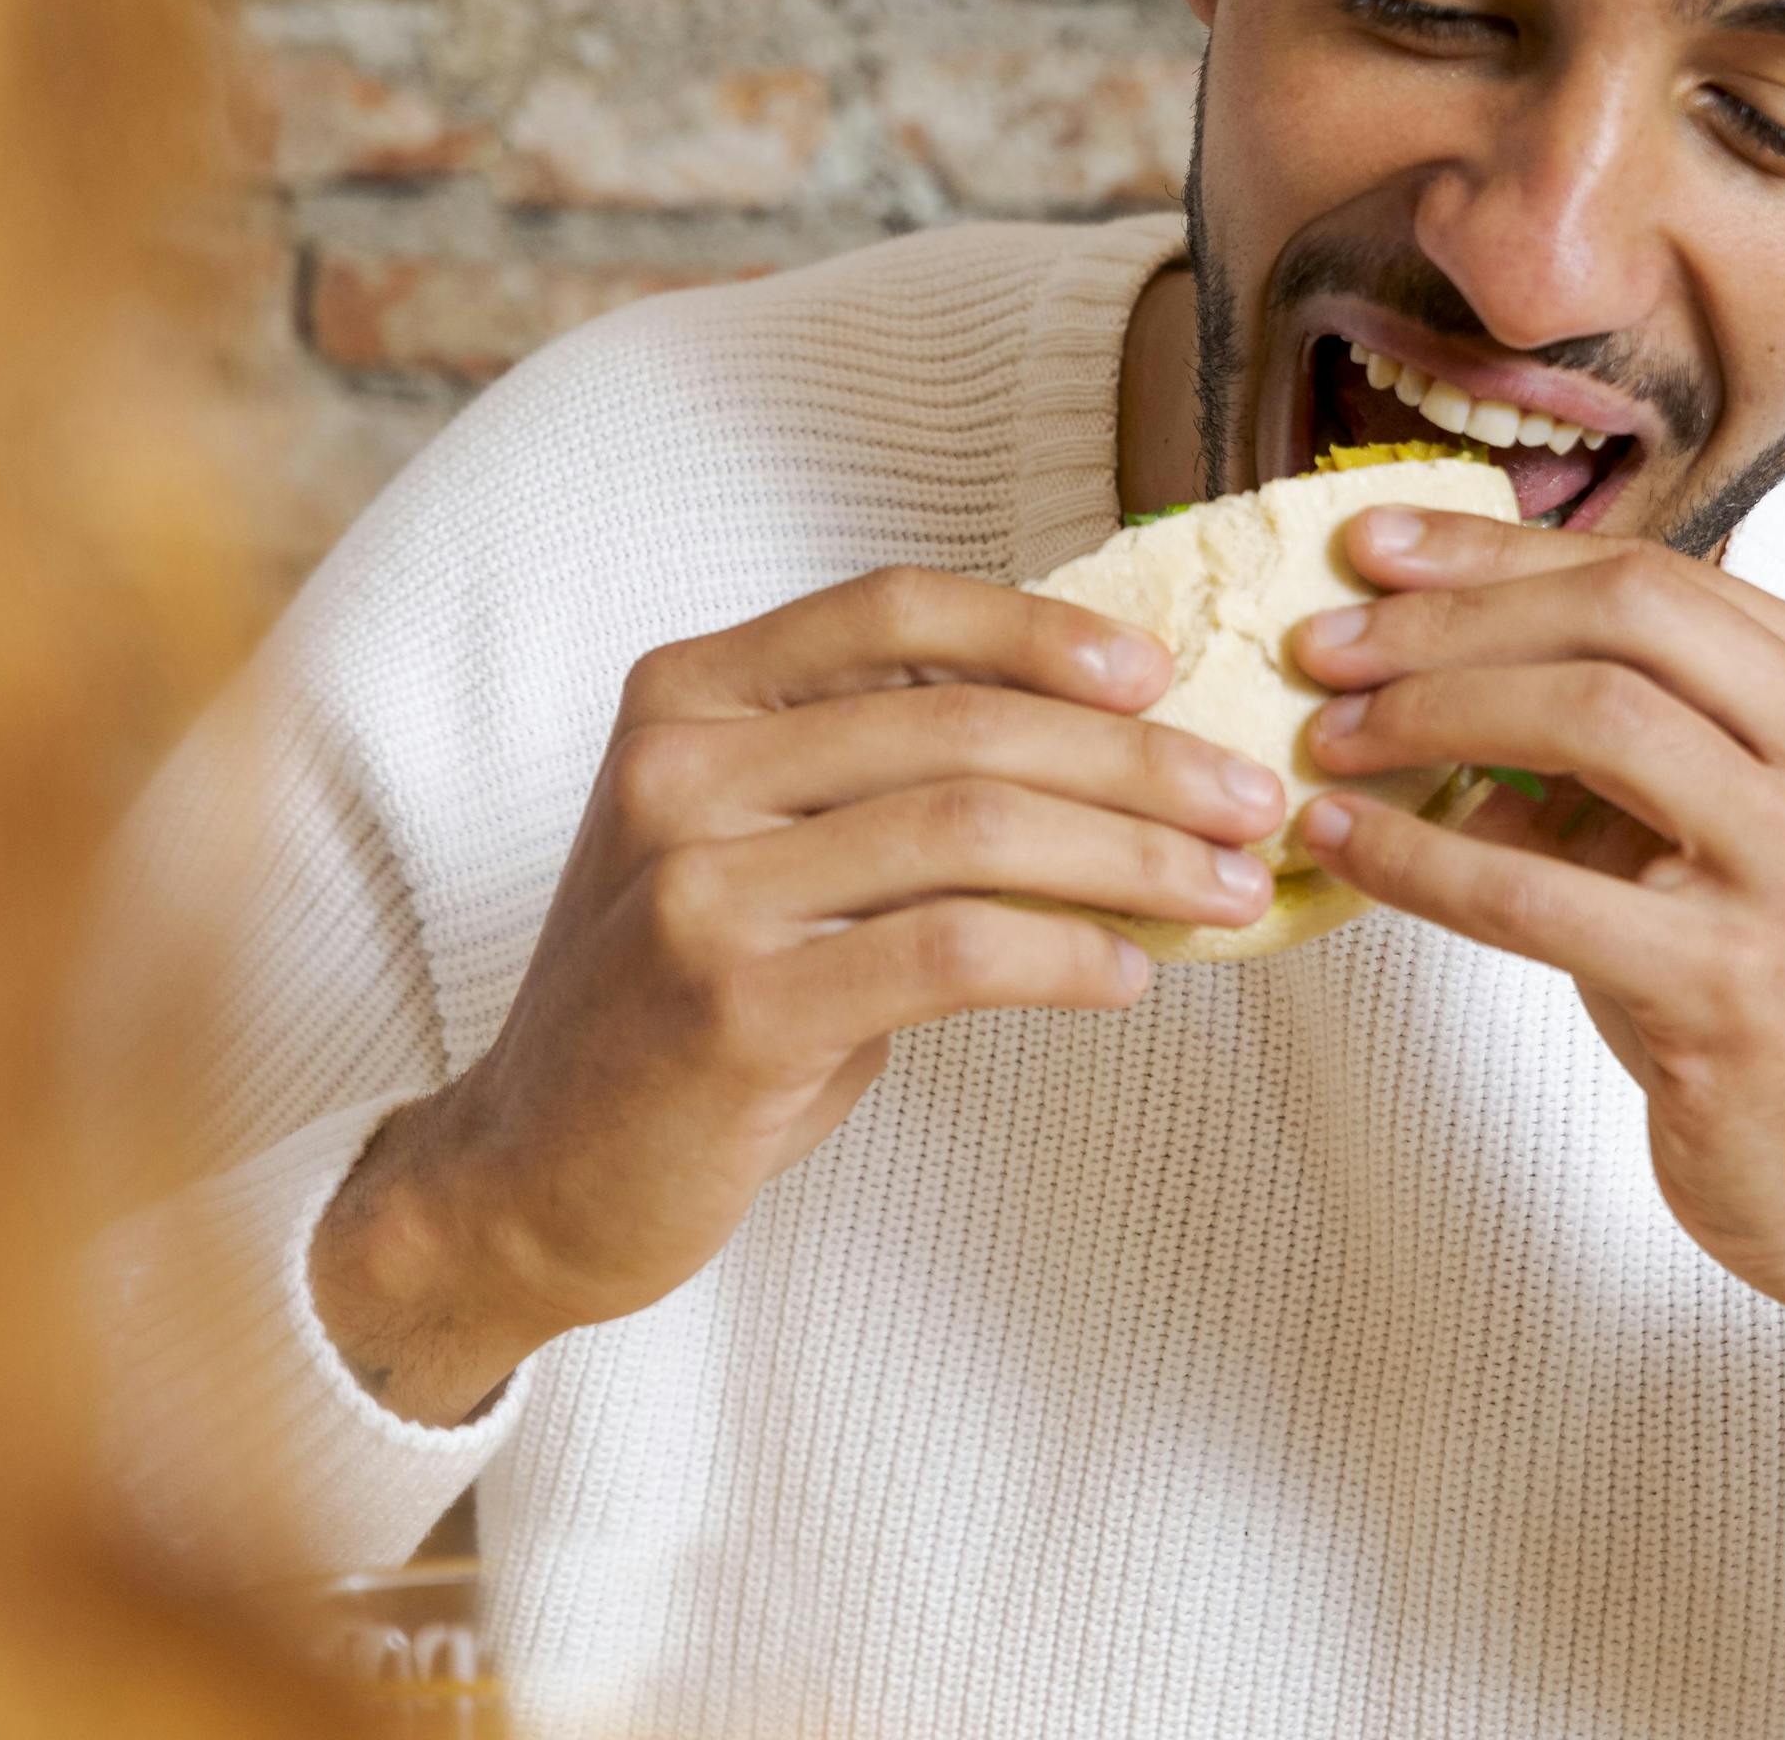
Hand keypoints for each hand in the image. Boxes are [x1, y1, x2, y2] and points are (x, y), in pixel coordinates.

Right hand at [309, 567, 1287, 1422]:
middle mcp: (680, 770)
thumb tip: (1105, 735)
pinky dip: (1067, 955)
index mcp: (684, 697)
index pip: (892, 610)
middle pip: (962, 726)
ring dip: (1132, 859)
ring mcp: (698, 887)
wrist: (533, 1174)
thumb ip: (877, 776)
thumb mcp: (754, 847)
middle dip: (1139, 763)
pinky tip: (1131, 975)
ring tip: (1228, 891)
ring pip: (974, 832)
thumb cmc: (682, 1004)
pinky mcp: (733, 1008)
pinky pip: (951, 953)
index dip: (1042, 630)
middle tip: (1252, 802)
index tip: (1160, 672)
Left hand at [1287, 508, 1784, 1375]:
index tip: (1378, 548)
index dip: (1499, 553)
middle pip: (1629, 613)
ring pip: (1594, 720)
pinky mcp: (1734, 985)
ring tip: (1331, 736)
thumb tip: (1425, 651)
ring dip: (1431, 713)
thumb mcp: (1726, 821)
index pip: (1658, 572)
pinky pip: (1538, 892)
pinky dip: (1420, 856)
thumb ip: (1626, 727)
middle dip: (1457, 615)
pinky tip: (1345, 842)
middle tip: (1329, 643)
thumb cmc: (1779, 983)